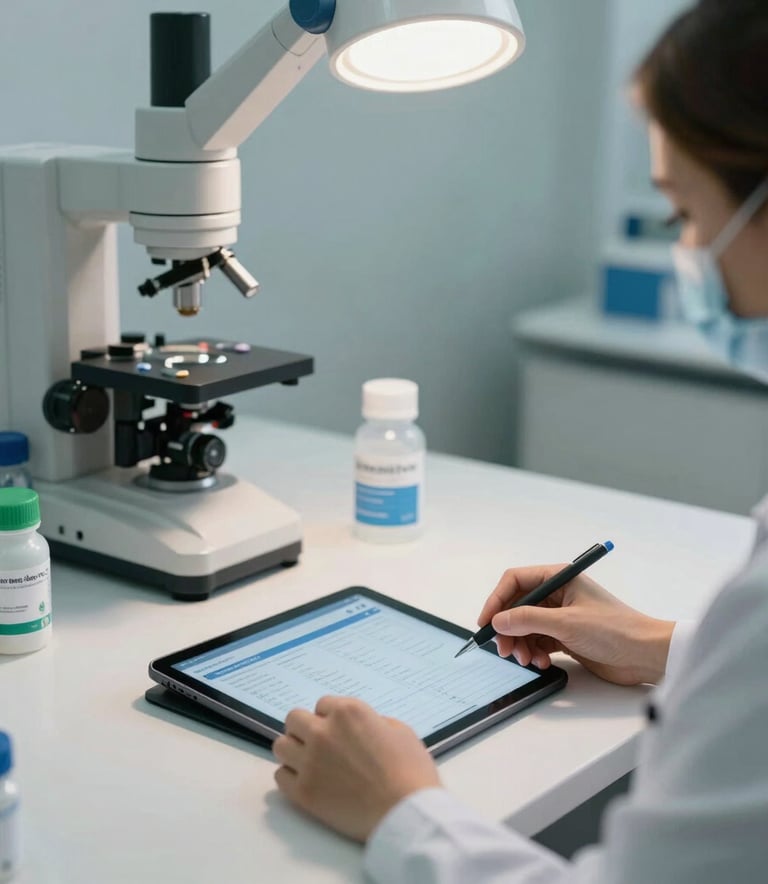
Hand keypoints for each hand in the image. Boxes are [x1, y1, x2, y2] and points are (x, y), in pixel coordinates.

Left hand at [273, 695, 439, 841]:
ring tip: (310, 763)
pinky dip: (291, 777)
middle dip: (306, 729)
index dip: (331, 718)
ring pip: (281, 746)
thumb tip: (358, 728)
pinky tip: (308, 782)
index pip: (322, 704)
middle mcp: (323, 732)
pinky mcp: (303, 792)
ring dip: (294, 751)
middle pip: (294, 720)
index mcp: (348, 712)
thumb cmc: (411, 772)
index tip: (338, 732)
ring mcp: (310, 762)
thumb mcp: (400, 731)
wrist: (405, 814)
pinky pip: (280, 776)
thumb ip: (373, 721)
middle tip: (319, 745)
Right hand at [478, 565, 674, 685]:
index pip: (515, 581)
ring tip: (529, 661)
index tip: (487, 622)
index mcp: (559, 578)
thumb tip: (498, 621)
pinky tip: (543, 662)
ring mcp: (561, 616)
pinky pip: (538, 641)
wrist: (646, 655)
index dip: (497, 600)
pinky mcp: (566, 636)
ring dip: (522, 644)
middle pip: (517, 606)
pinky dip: (535, 652)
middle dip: (509, 629)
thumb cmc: (615, 630)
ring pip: (526, 627)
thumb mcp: (566, 623)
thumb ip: (529, 620)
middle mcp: (558, 594)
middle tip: (505, 650)